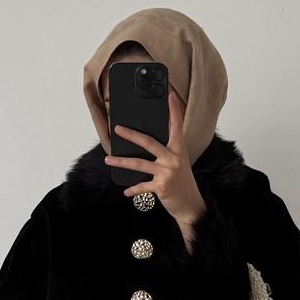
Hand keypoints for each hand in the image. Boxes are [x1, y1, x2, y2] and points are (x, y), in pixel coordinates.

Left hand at [104, 85, 204, 231]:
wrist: (191, 205)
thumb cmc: (182, 182)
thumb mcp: (178, 163)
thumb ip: (166, 152)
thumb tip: (145, 143)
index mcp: (179, 150)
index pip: (176, 125)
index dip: (174, 109)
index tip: (170, 94)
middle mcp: (173, 158)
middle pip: (149, 142)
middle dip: (131, 135)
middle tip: (117, 129)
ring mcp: (167, 172)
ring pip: (139, 164)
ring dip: (121, 162)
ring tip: (108, 160)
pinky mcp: (161, 186)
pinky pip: (142, 186)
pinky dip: (133, 190)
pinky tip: (126, 192)